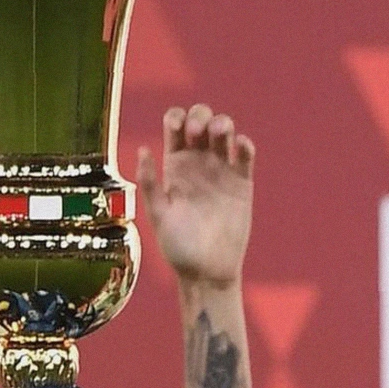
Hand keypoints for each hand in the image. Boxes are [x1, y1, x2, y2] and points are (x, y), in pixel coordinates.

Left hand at [137, 104, 254, 287]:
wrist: (207, 271)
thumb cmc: (178, 247)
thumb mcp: (158, 215)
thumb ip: (150, 183)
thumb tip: (142, 149)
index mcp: (174, 166)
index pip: (175, 126)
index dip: (177, 117)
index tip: (177, 129)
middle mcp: (197, 163)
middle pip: (201, 120)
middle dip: (200, 116)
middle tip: (196, 134)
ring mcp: (221, 171)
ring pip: (224, 131)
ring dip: (222, 123)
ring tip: (219, 134)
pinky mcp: (242, 183)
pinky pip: (245, 154)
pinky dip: (244, 143)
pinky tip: (239, 147)